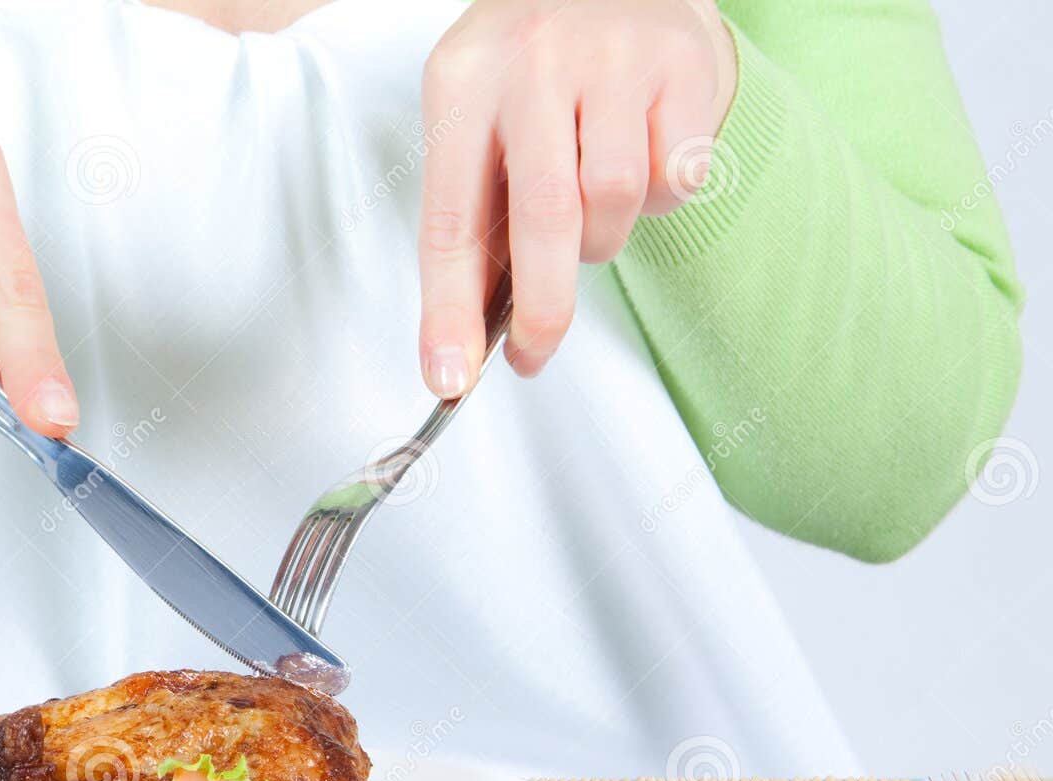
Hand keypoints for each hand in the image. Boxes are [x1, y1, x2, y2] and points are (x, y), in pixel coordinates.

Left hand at [417, 0, 736, 387]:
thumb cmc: (534, 72)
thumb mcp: (479, 121)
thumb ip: (475, 220)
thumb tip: (466, 339)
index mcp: (463, 81)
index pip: (448, 219)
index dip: (448, 311)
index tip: (450, 378)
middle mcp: (533, 61)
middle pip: (543, 217)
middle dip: (541, 309)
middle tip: (534, 353)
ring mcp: (612, 55)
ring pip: (612, 202)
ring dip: (603, 238)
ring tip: (592, 209)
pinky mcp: (680, 63)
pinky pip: (672, 179)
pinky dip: (658, 198)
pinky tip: (641, 159)